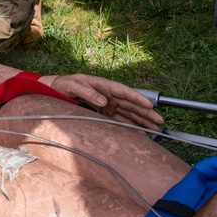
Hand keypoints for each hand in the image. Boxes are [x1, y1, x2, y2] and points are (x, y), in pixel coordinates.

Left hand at [47, 74, 163, 129]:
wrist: (57, 90)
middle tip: (159, 121)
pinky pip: (120, 120)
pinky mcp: (105, 112)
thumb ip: (88, 92)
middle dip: (146, 112)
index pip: (125, 92)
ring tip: (155, 128)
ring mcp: (109, 104)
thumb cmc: (66, 84)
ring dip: (142, 120)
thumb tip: (104, 101)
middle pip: (131, 104)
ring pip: (129, 113)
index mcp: (105, 85)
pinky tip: (140, 132)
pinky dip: (131, 126)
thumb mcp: (74, 85)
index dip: (137, 98)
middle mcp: (109, 95)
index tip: (150, 105)